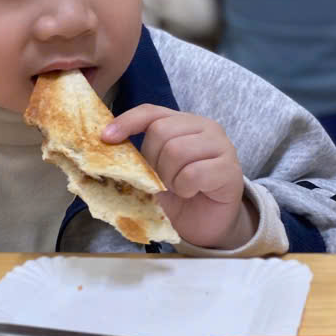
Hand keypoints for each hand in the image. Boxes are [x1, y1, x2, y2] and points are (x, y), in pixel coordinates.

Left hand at [102, 106, 255, 248]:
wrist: (206, 224)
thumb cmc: (178, 196)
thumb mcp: (152, 174)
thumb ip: (137, 159)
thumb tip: (105, 149)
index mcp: (182, 122)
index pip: (150, 112)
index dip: (127, 122)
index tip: (106, 138)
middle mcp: (204, 127)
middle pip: (161, 131)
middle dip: (153, 162)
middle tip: (162, 181)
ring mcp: (221, 145)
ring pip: (176, 150)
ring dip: (169, 178)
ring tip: (178, 187)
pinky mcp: (229, 168)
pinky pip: (193, 173)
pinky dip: (185, 188)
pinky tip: (192, 192)